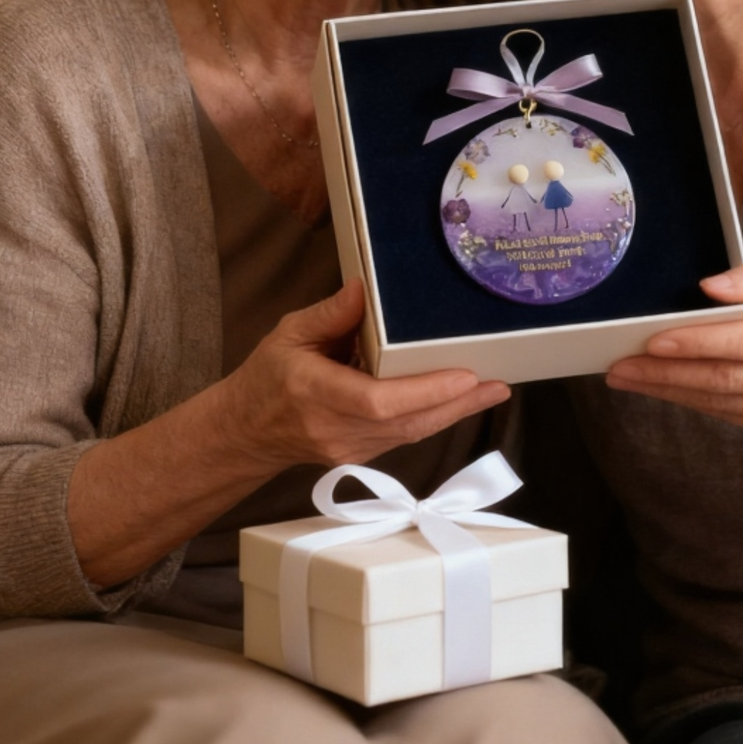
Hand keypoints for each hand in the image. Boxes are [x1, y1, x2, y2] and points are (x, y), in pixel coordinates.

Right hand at [222, 279, 509, 469]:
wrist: (245, 434)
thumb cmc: (266, 378)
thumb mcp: (288, 334)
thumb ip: (328, 314)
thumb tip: (363, 288)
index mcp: (315, 393)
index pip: (376, 401)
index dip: (424, 392)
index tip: (462, 375)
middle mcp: (336, 428)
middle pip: (406, 422)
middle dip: (456, 404)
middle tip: (497, 383)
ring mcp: (350, 449)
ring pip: (411, 434)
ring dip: (454, 413)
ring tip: (493, 390)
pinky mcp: (361, 455)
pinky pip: (405, 436)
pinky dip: (435, 418)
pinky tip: (462, 402)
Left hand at [606, 261, 742, 443]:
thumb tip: (711, 285)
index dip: (697, 342)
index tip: (655, 339)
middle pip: (722, 378)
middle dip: (665, 373)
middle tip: (620, 364)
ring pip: (717, 401)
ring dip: (666, 390)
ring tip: (626, 376)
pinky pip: (723, 414)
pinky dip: (687, 399)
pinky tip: (658, 387)